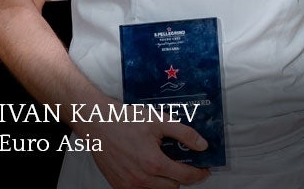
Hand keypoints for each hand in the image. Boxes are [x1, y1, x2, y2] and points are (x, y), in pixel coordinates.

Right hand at [79, 118, 210, 188]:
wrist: (98, 124)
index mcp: (154, 163)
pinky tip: (150, 170)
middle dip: (183, 177)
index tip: (205, 170)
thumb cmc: (127, 121)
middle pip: (173, 187)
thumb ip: (185, 134)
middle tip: (185, 164)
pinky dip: (150, 184)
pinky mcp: (118, 186)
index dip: (199, 174)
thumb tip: (203, 145)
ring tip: (166, 165)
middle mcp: (141, 179)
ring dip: (166, 182)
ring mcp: (128, 185)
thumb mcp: (160, 121)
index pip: (185, 176)